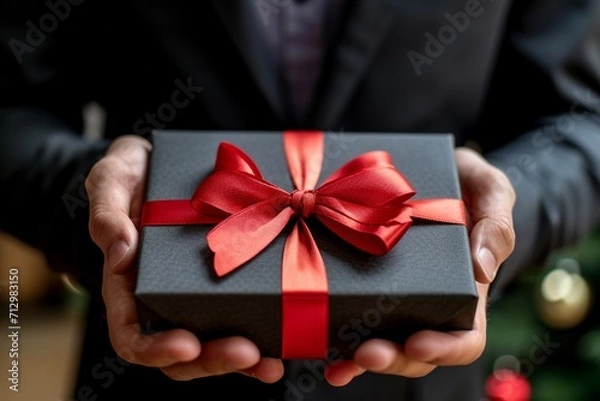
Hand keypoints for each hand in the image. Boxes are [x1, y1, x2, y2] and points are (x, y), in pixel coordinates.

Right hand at [85, 135, 283, 382]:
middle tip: (246, 353)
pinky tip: (284, 343)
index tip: (186, 345)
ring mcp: (194, 293)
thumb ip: (107, 214)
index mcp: (127, 284)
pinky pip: (240, 317)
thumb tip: (120, 255)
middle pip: (179, 352)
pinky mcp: (225, 280)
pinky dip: (261, 335)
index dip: (154, 348)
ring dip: (243, 361)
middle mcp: (161, 297)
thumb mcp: (111, 180)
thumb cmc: (131, 172)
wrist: (163, 162)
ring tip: (271, 363)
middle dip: (212, 360)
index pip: (131, 334)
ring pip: (212, 344)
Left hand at [324, 146, 515, 385]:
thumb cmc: (467, 182)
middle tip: (367, 353)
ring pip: (382, 342)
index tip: (419, 343)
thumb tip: (482, 269)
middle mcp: (429, 301)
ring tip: (338, 366)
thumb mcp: (491, 190)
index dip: (445, 348)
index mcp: (466, 289)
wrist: (429, 168)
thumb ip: (496, 223)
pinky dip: (335, 334)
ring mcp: (395, 295)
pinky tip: (316, 339)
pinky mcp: (365, 280)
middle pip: (416, 351)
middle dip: (393, 358)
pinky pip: (352, 314)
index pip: (466, 337)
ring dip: (359, 360)